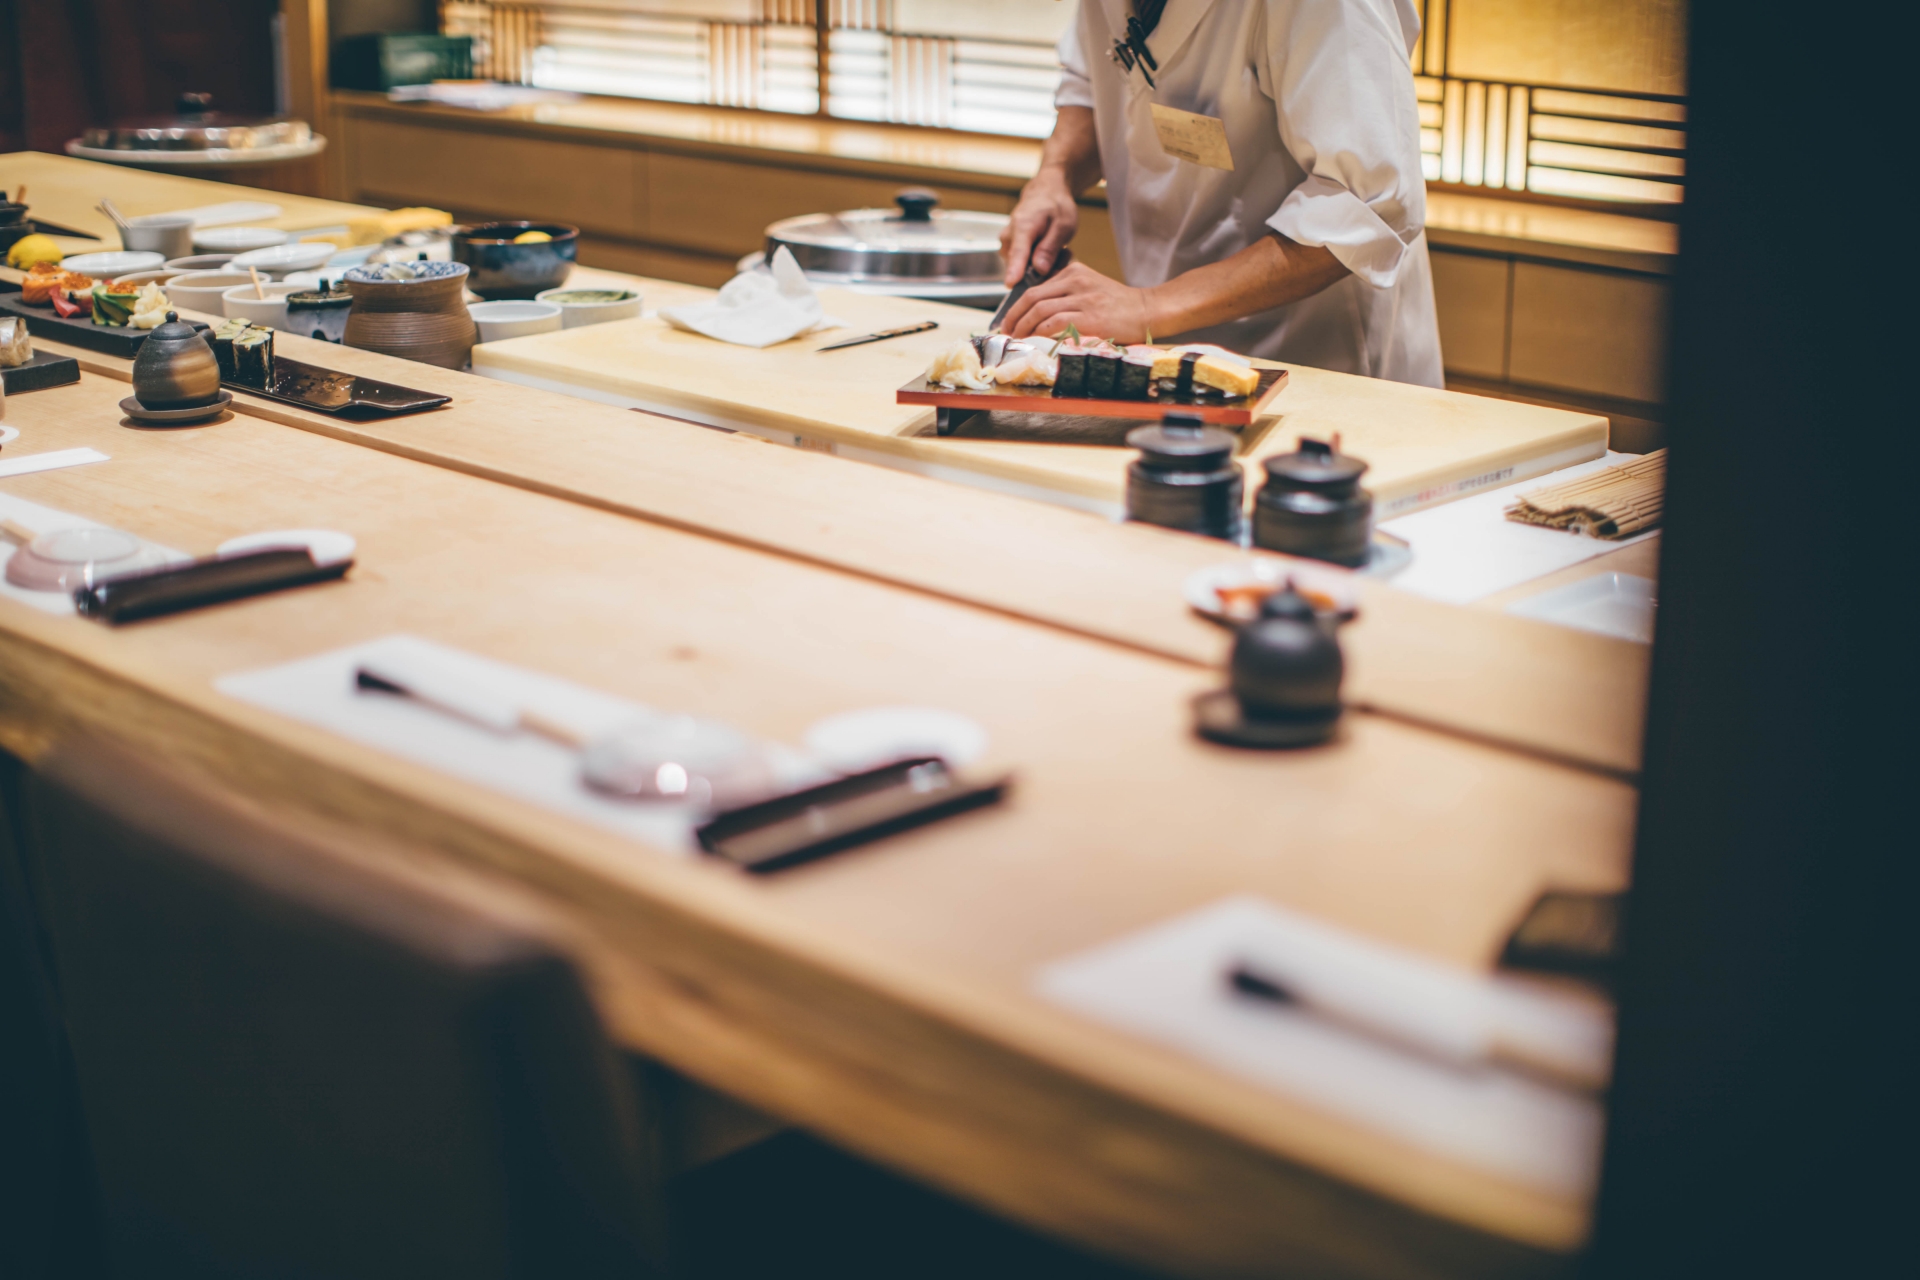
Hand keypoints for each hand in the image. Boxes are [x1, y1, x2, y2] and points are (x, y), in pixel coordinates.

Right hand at [1000, 169, 1078, 286]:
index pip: (1017, 253)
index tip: (1010, 284)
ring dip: (1040, 267)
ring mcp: (1006, 244)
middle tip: (1062, 257)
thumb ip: (1050, 248)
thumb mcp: (1063, 225)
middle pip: (1020, 266)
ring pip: (1022, 269)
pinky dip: (1036, 264)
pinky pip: (1021, 266)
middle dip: (1041, 271)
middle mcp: (1008, 237)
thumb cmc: (1056, 207)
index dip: (1014, 270)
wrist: (1045, 194)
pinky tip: (1047, 252)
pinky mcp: (1008, 251)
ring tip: (1056, 251)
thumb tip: (1039, 269)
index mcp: (1023, 227)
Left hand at [1002, 261, 1156, 342]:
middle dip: (1014, 318)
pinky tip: (1036, 342)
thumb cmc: (1119, 306)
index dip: (1017, 308)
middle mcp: (1076, 281)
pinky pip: (1055, 323)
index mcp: (1074, 272)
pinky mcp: (1090, 317)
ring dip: (1024, 328)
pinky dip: (1040, 334)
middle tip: (1008, 334)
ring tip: (1019, 341)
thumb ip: (1067, 293)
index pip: (1035, 288)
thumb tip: (1038, 314)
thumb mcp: (1090, 288)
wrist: (1148, 310)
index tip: (1009, 322)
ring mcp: (1083, 299)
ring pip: (1040, 311)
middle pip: (1032, 298)